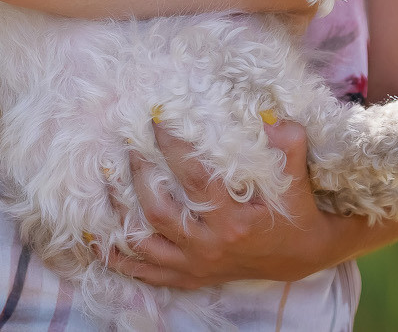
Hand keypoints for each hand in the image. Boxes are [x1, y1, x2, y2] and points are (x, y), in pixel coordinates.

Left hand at [107, 120, 356, 287]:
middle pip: (158, 211)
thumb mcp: (297, 181)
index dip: (173, 147)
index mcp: (234, 221)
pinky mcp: (188, 277)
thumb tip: (272, 120)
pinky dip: (118, 259)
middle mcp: (208, 246)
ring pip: (143, 244)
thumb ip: (289, 148)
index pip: (194, 179)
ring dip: (120, 214)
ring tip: (106, 181)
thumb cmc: (296, 212)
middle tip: (128, 146)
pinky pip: (144, 273)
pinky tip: (97, 239)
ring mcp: (195, 266)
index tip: (155, 119)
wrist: (300, 256)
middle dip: (139, 176)